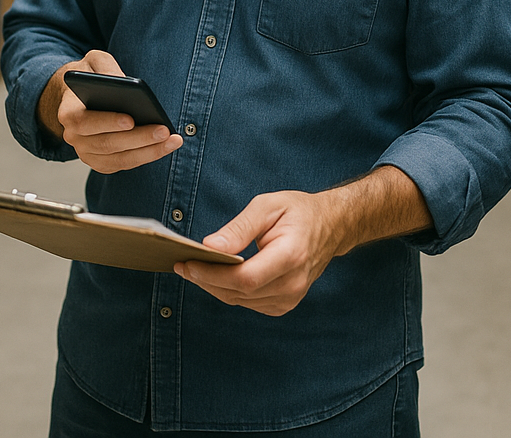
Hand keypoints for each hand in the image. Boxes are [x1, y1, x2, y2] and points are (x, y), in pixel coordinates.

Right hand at [44, 50, 182, 172]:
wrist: (81, 97)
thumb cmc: (90, 76)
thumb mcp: (93, 61)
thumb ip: (104, 66)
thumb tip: (120, 80)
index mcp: (67, 112)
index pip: (84, 122)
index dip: (107, 122)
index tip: (131, 120)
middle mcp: (74, 137)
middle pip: (107, 144)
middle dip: (138, 138)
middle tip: (163, 130)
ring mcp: (87, 153)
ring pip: (119, 158)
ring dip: (148, 151)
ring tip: (172, 140)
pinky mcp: (102, 162)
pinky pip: (125, 163)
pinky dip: (146, 156)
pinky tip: (165, 146)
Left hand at [173, 168, 432, 315]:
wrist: (329, 227)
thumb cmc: (297, 211)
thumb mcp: (267, 206)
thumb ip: (239, 228)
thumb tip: (209, 247)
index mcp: (291, 256)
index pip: (244, 278)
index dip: (212, 276)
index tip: (186, 264)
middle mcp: (293, 283)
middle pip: (239, 292)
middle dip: (206, 280)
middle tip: (181, 264)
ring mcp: (291, 298)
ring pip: (240, 300)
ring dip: (214, 287)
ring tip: (193, 268)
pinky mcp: (284, 304)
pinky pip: (248, 303)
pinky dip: (229, 291)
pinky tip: (216, 276)